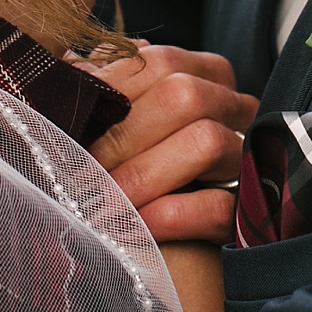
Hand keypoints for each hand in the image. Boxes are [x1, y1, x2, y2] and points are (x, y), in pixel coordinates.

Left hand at [83, 42, 256, 241]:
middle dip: (122, 137)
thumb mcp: (112, 119)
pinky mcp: (247, 210)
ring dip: (141, 176)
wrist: (160, 249)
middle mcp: (235, 107)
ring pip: (206, 143)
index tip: (64, 124)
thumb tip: (67, 63)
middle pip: (185, 96)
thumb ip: (97, 86)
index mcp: (204, 73)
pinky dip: (168, 216)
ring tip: (97, 203)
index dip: (109, 91)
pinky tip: (127, 228)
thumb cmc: (127, 165)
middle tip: (76, 172)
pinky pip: (217, 206)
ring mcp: (246, 157)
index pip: (159, 62)